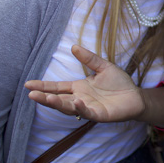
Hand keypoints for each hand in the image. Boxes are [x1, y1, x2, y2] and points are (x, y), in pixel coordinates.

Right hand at [24, 45, 144, 121]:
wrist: (135, 96)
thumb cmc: (119, 83)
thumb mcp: (103, 67)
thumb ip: (89, 59)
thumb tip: (73, 46)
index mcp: (79, 88)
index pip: (57, 87)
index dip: (43, 86)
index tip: (28, 84)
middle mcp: (80, 99)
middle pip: (59, 99)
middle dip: (44, 97)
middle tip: (31, 94)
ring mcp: (88, 108)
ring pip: (69, 107)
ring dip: (57, 104)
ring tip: (45, 98)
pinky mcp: (99, 115)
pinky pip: (87, 113)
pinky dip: (80, 108)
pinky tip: (75, 101)